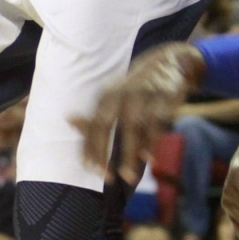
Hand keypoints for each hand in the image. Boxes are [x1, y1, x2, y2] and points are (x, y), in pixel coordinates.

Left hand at [75, 43, 203, 181]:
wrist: (170, 60)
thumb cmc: (136, 87)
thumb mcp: (114, 96)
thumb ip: (96, 112)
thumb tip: (68, 120)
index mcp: (107, 95)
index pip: (93, 125)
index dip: (90, 147)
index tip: (89, 169)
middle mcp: (121, 94)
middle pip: (106, 124)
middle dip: (104, 152)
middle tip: (106, 179)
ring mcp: (143, 95)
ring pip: (133, 128)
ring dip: (130, 154)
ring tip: (128, 178)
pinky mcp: (164, 98)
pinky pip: (156, 124)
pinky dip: (152, 143)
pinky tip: (149, 160)